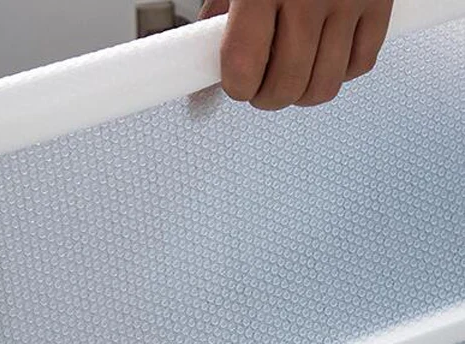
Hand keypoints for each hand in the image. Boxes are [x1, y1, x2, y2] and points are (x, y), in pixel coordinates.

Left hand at [198, 0, 393, 108]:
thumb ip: (218, 18)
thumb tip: (200, 67)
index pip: (244, 67)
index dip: (238, 87)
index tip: (237, 82)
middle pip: (286, 85)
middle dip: (267, 96)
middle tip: (261, 83)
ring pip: (323, 86)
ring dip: (301, 91)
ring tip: (290, 71)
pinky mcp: (381, 1)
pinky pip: (359, 64)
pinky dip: (339, 70)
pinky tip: (323, 55)